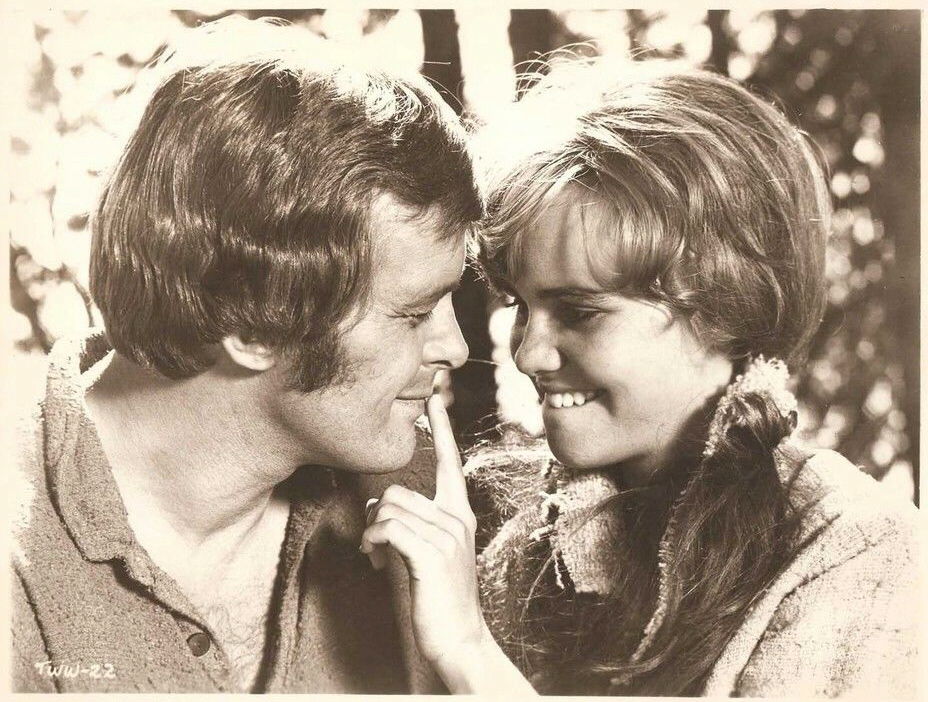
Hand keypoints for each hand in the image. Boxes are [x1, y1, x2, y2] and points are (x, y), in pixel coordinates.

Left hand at [360, 394, 485, 667]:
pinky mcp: (431, 553)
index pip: (449, 462)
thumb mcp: (432, 553)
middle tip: (377, 546)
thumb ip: (416, 525)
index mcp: (459, 513)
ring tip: (378, 557)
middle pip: (398, 491)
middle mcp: (456, 518)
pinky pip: (387, 527)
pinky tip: (375, 561)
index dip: (441, 429)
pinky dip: (373, 542)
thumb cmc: (441, 597)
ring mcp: (447, 535)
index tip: (434, 399)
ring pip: (390, 508)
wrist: (459, 637)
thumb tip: (380, 508)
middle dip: (378, 516)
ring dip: (373, 533)